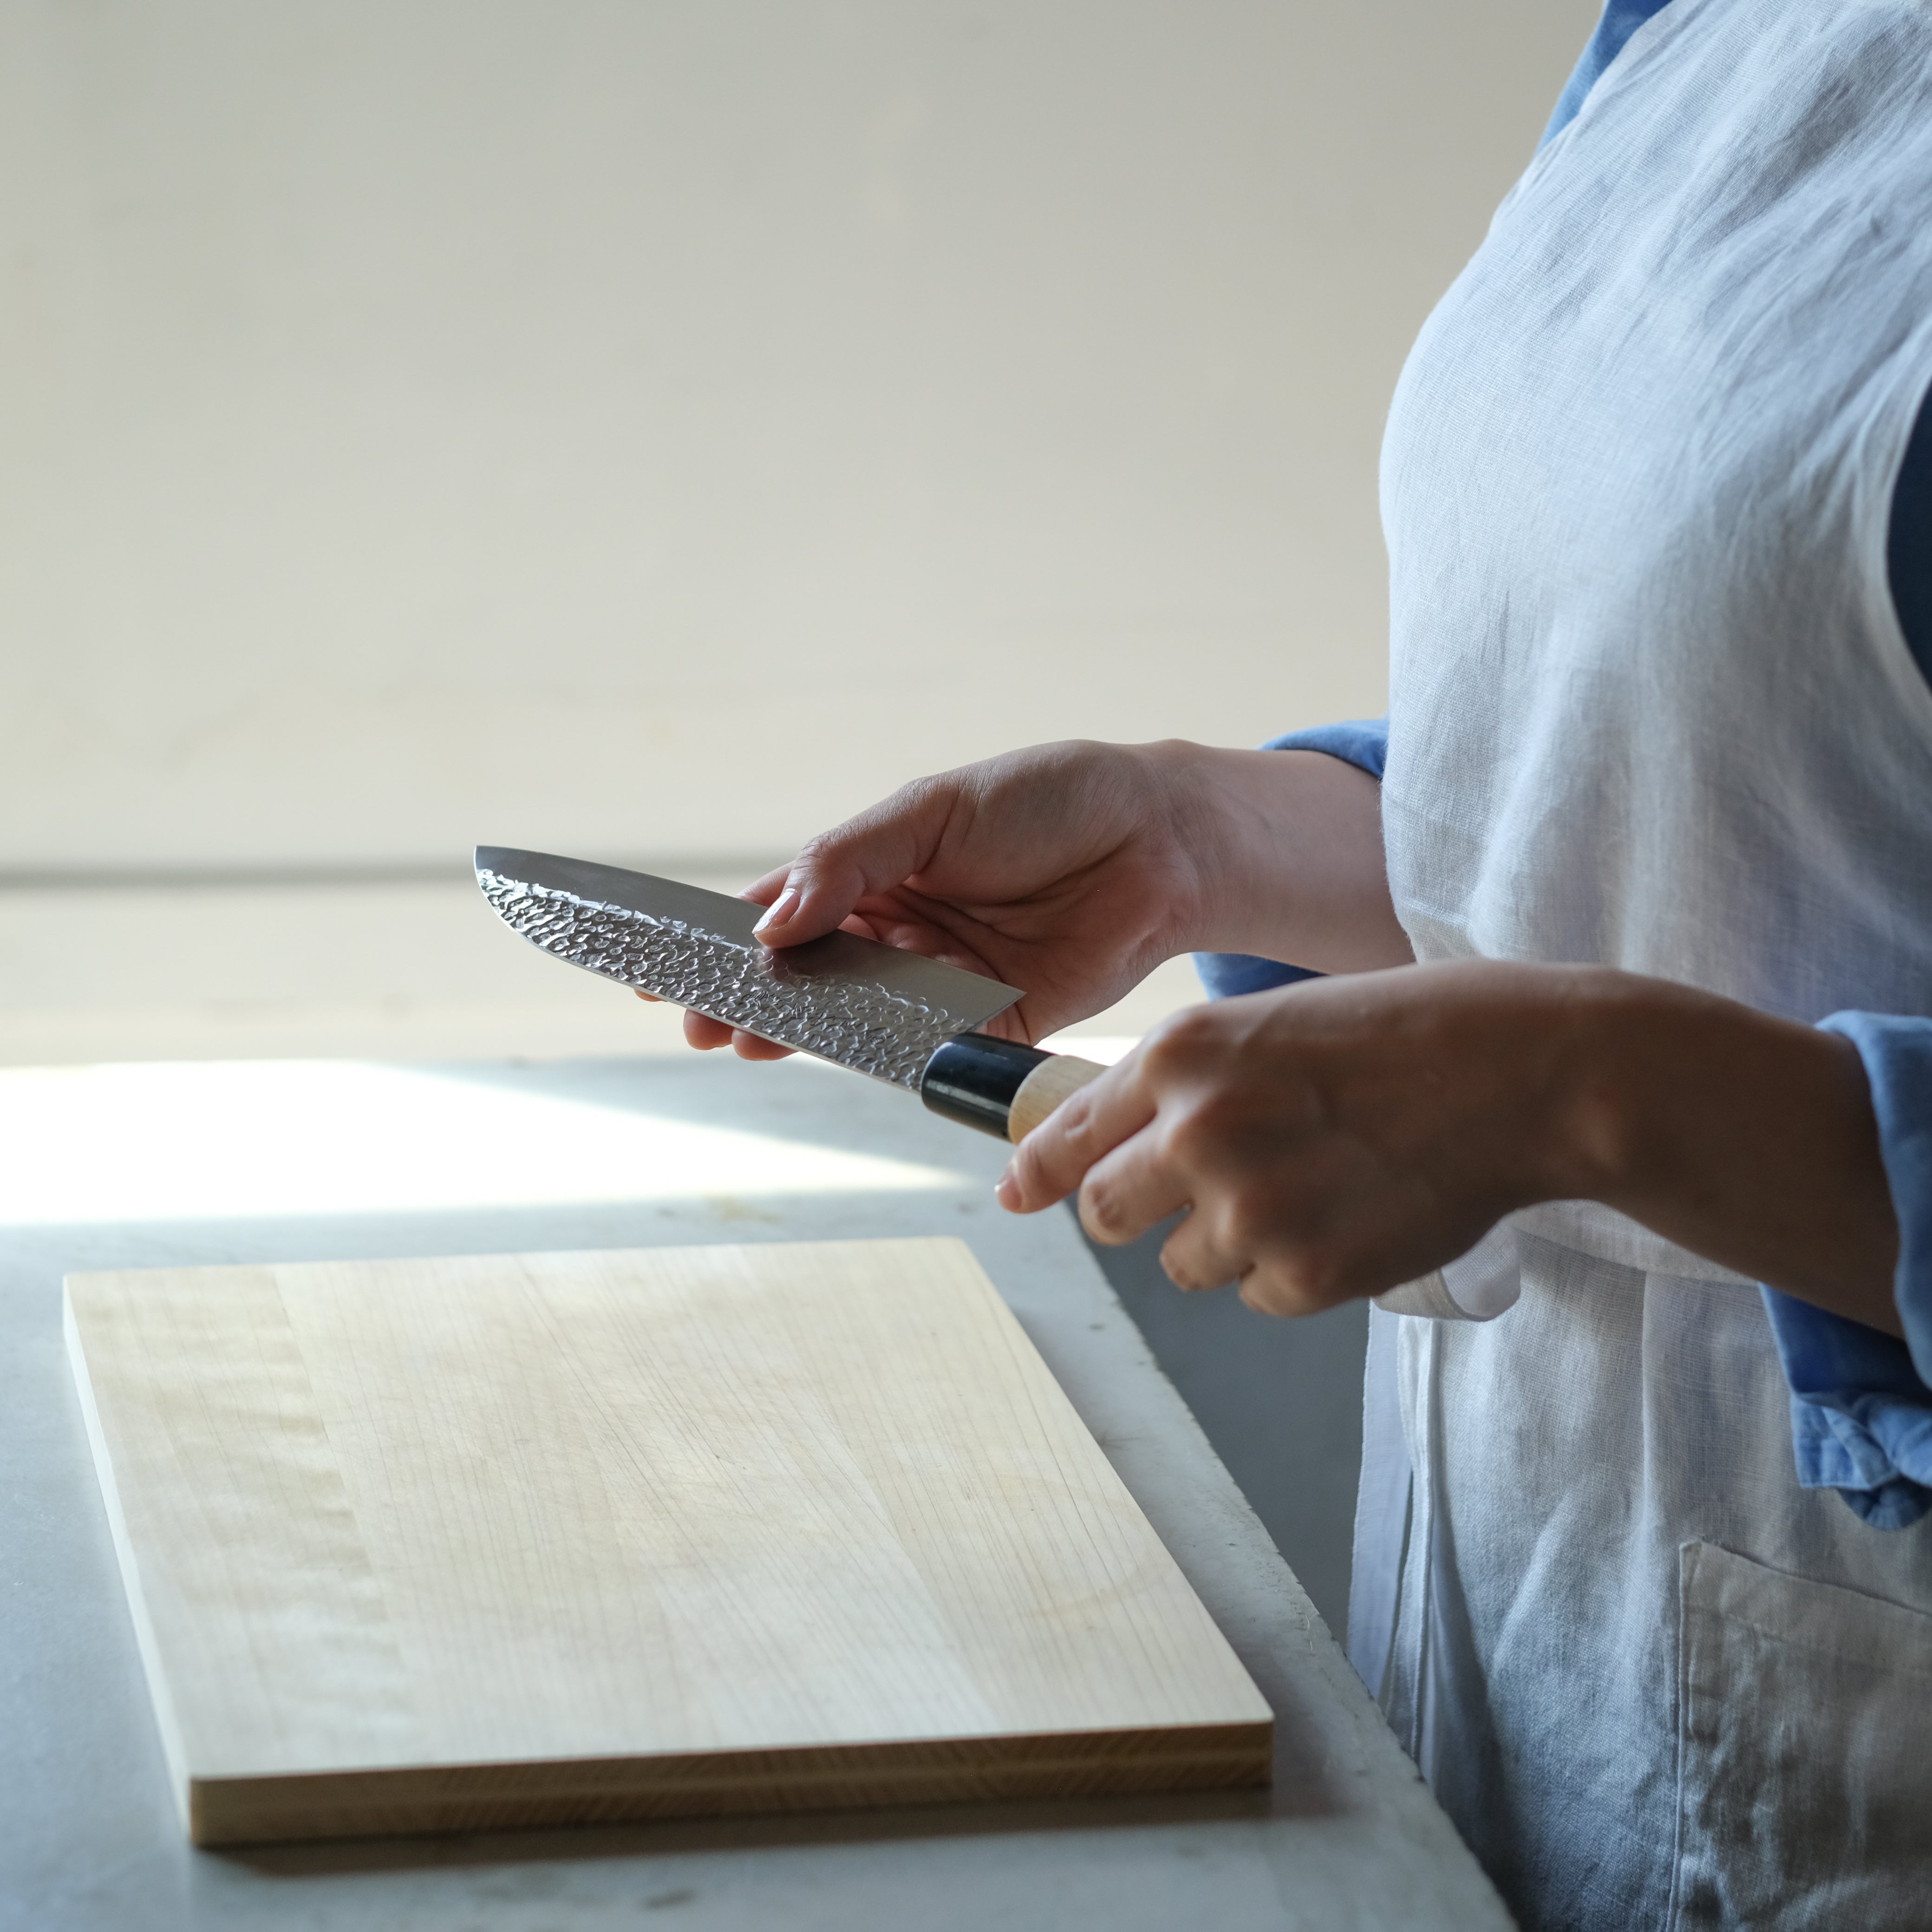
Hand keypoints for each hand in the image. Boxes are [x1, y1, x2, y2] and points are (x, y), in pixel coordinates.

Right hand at [664, 738, 1410, 1057]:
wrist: (1154, 839)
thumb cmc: (1045, 802)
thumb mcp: (932, 811)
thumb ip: (848, 864)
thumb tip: (771, 924)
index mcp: (872, 875)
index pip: (777, 912)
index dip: (717, 941)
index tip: (656, 965)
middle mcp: (895, 935)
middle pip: (802, 977)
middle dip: (743, 1000)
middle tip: (694, 1021)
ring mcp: (936, 984)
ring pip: (850, 1019)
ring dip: (795, 1033)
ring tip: (738, 1040)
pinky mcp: (987, 1024)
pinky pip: (922, 1047)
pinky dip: (878, 1052)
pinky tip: (833, 1052)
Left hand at [996, 959, 1900, 1333]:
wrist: (1526, 1072)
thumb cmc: (1408, 1031)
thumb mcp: (1273, 1022)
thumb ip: (1189, 1079)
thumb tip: (1119, 1139)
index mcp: (1183, 1053)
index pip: (1066, 1131)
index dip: (1035, 1169)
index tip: (1015, 1195)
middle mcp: (1195, 1131)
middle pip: (1103, 1212)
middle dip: (1132, 1212)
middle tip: (1193, 1198)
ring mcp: (1247, 1210)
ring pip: (1183, 1264)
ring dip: (1227, 1241)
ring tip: (1311, 1189)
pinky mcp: (1304, 1274)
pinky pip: (1257, 1295)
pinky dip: (1291, 1271)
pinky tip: (1351, 1218)